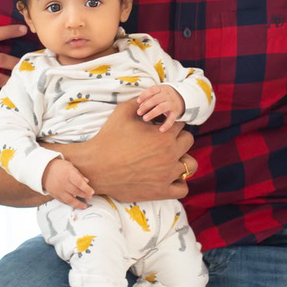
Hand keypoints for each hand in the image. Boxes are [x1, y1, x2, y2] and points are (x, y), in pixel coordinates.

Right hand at [42, 158, 92, 208]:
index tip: (92, 192)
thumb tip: (87, 181)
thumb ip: (78, 174)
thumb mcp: (69, 166)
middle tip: (90, 197)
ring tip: (84, 205)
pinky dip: (70, 204)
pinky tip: (75, 204)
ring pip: (70, 199)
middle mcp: (63, 183)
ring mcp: (59, 190)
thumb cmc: (58, 167)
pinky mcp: (55, 195)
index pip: (79, 183)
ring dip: (78, 204)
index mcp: (68, 174)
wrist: (43, 170)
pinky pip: (64, 201)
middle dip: (84, 195)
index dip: (86, 188)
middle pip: (76, 191)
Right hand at [65, 100, 193, 200]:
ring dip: (183, 159)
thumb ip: (139, 101)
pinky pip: (183, 189)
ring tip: (170, 158)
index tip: (162, 125)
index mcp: (164, 135)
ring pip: (190, 165)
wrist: (96, 166)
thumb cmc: (108, 138)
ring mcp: (167, 174)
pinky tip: (169, 177)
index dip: (171, 122)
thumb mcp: (122, 112)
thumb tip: (148, 96)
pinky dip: (179, 182)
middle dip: (178, 137)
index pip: (180, 123)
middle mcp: (170, 154)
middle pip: (188, 141)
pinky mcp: (161, 191)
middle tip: (164, 140)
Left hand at [136, 85, 185, 130]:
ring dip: (152, 113)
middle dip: (146, 106)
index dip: (144, 95)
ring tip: (145, 118)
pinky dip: (166, 125)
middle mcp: (167, 96)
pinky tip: (161, 130)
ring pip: (161, 108)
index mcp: (161, 89)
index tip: (138, 101)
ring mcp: (171, 104)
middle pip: (155, 99)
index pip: (152, 90)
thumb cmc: (166, 95)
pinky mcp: (176, 112)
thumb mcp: (159, 92)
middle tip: (139, 112)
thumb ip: (150, 97)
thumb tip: (140, 106)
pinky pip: (171, 119)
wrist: (183, 97)